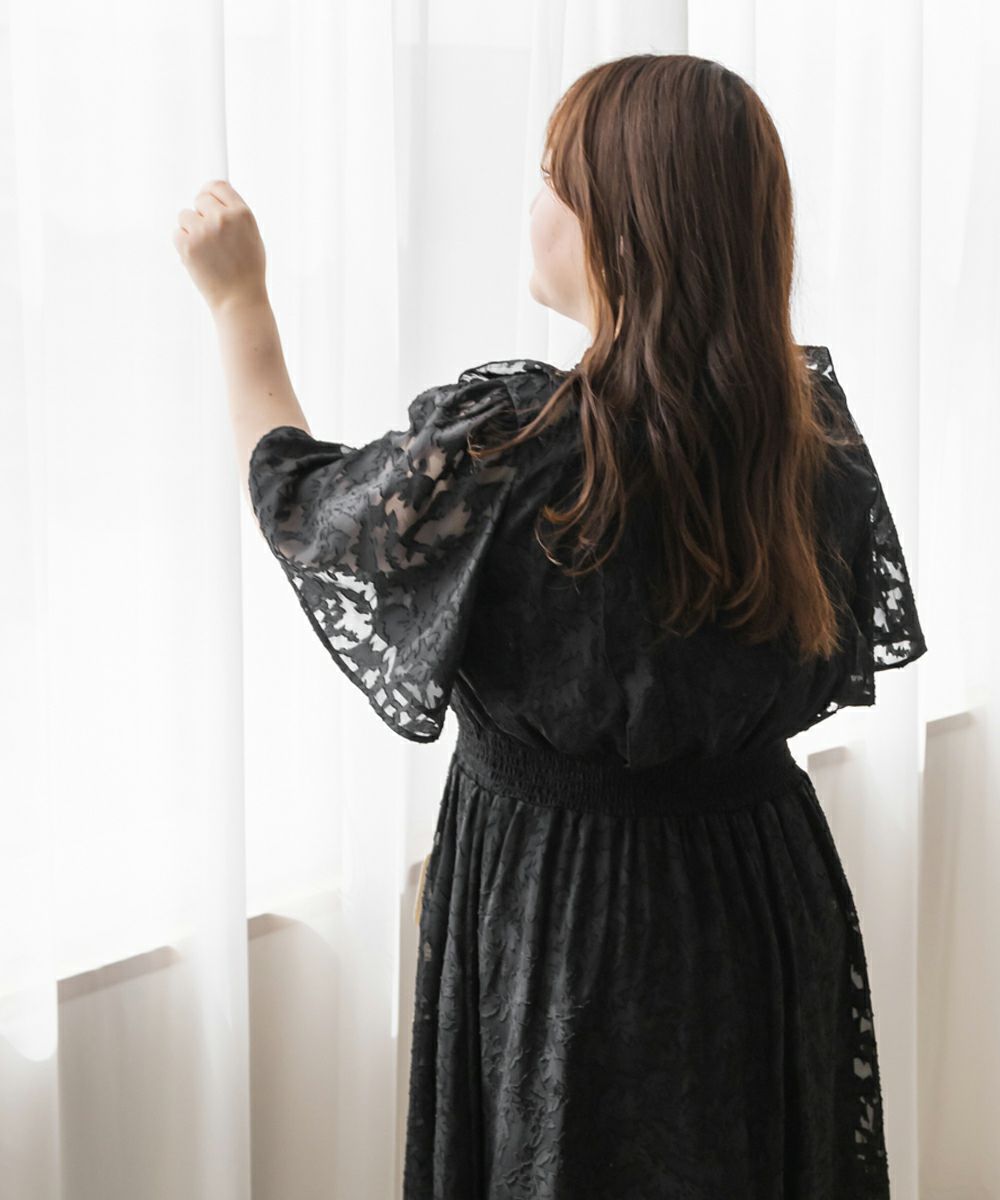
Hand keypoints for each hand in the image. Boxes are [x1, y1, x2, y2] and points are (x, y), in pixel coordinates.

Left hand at [173, 179, 266, 314]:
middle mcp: (223, 218)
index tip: (207, 202)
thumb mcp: (252, 237)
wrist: (239, 300)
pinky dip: (183, 244)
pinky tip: (198, 258)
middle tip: (209, 235)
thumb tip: (215, 195)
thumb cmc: (247, 271)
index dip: (210, 194)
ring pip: (185, 216)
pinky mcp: (188, 245)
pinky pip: (177, 232)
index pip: (217, 186)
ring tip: (206, 251)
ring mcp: (204, 231)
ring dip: (191, 229)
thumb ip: (235, 215)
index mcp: (242, 214)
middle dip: (201, 214)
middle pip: (199, 199)